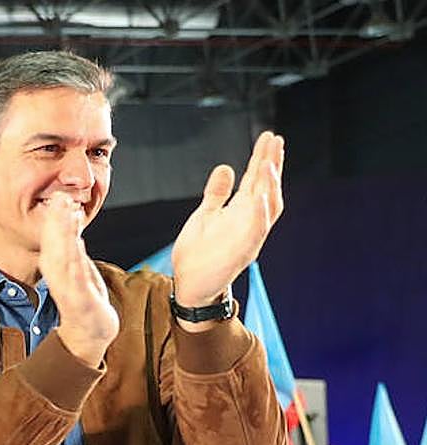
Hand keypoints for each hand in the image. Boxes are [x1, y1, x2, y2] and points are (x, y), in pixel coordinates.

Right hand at [39, 195, 118, 364]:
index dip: (56, 219)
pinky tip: (76, 245)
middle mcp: (60, 278)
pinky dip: (75, 261)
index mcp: (61, 270)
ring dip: (63, 236)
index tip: (58, 197)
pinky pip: (76, 280)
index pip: (56, 241)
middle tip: (59, 198)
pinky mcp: (81, 303)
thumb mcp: (81, 272)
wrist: (91, 335)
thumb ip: (75, 252)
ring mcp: (69, 290)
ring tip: (66, 214)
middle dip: (56, 221)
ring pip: (64, 258)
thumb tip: (73, 229)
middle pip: (56, 245)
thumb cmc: (86, 305)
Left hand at [170, 131, 284, 305]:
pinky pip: (255, 232)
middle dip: (272, 164)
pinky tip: (258, 196)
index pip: (255, 180)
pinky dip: (258, 214)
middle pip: (266, 188)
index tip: (269, 137)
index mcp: (240, 211)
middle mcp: (249, 221)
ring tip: (269, 162)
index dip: (263, 158)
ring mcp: (248, 236)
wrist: (189, 286)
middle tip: (276, 140)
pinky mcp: (242, 252)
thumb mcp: (205, 216)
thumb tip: (225, 168)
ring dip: (270, 185)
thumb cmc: (198, 254)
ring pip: (267, 207)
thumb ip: (216, 194)